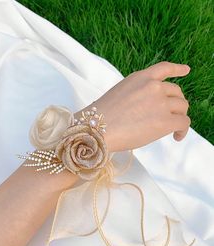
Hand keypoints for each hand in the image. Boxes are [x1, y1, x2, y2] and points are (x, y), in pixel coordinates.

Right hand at [76, 61, 190, 151]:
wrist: (97, 130)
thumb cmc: (102, 117)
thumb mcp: (120, 94)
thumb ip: (138, 94)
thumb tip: (150, 109)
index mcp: (141, 78)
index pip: (164, 68)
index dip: (177, 69)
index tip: (186, 70)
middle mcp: (153, 87)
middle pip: (177, 93)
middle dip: (176, 104)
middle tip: (171, 116)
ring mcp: (160, 103)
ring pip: (182, 107)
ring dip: (179, 117)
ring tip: (174, 130)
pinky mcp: (165, 121)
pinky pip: (184, 123)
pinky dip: (183, 130)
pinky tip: (177, 137)